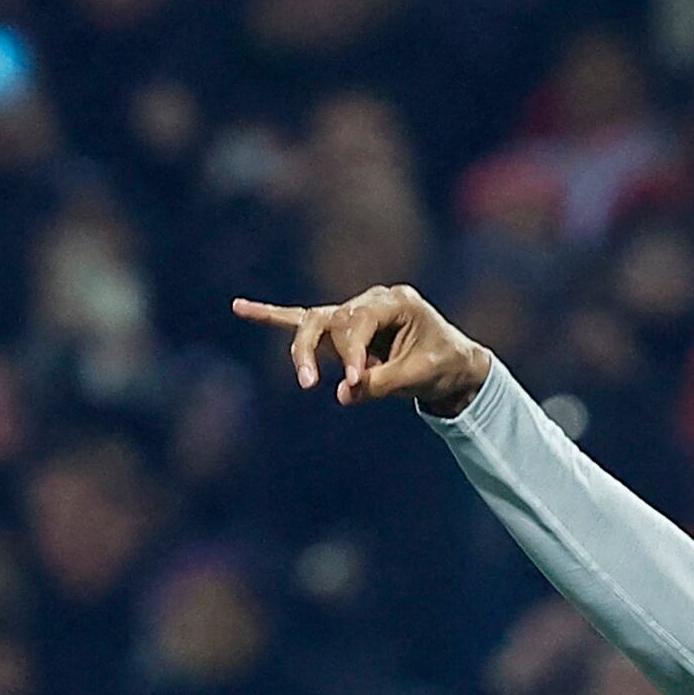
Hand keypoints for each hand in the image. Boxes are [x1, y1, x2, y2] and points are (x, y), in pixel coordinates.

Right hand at [233, 285, 491, 416]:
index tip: (354, 383)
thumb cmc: (442, 366)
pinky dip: (272, 316)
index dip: (351, 354)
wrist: (454, 365)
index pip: (358, 323)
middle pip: (329, 320)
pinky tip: (239, 307)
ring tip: (305, 378)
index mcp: (395, 302)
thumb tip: (342, 393)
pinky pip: (304, 320)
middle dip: (316, 351)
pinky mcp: (341, 330)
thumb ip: (381, 383)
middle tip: (312, 385)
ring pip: (314, 324)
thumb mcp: (418, 377)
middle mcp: (370, 301)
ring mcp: (353, 313)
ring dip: (303, 351)